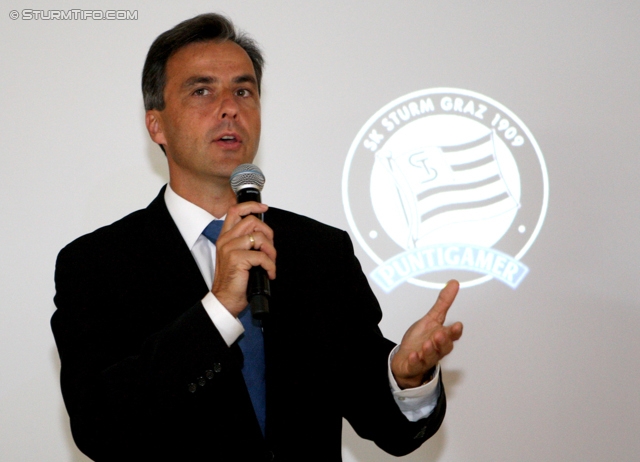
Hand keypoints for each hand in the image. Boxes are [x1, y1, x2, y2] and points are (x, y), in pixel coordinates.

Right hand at [211, 201, 275, 316]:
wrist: (225, 299)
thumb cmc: (233, 280)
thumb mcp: (237, 256)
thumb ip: (245, 242)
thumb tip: (263, 234)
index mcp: (225, 237)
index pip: (235, 211)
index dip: (251, 206)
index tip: (264, 207)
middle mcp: (226, 240)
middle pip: (252, 221)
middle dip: (268, 233)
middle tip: (270, 249)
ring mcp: (230, 248)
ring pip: (259, 237)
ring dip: (271, 251)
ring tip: (270, 263)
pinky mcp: (237, 258)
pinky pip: (262, 255)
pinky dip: (270, 265)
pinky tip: (269, 273)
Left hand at [391, 280, 462, 388]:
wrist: (407, 359)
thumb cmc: (421, 339)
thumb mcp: (431, 318)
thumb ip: (443, 303)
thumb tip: (454, 283)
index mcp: (442, 337)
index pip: (452, 335)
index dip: (455, 331)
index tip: (457, 325)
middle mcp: (436, 349)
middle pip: (444, 347)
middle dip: (443, 341)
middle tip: (440, 334)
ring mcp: (425, 358)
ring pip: (431, 356)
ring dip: (430, 350)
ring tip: (427, 344)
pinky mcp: (413, 365)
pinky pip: (415, 365)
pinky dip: (415, 361)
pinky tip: (413, 355)